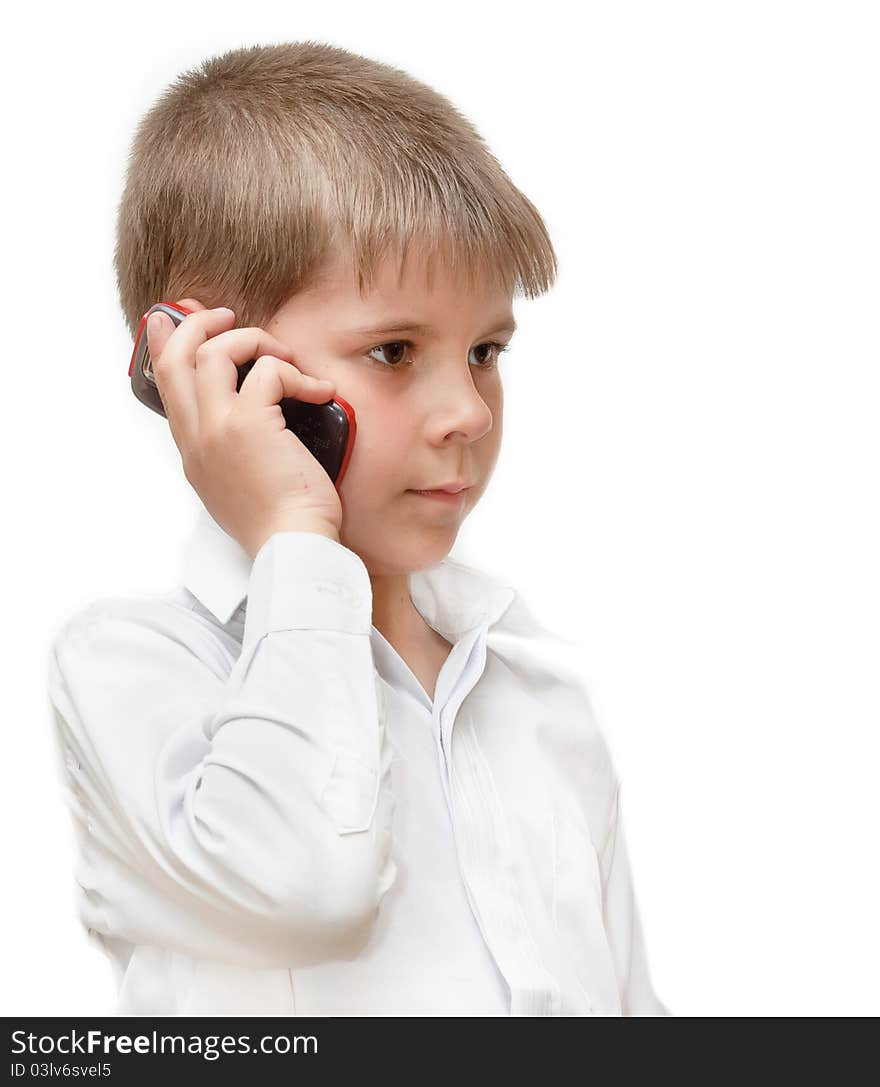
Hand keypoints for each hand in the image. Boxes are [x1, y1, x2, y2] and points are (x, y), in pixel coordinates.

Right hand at [146, 299, 342, 559]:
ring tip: (285, 357)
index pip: (166, 385)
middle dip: (198, 324)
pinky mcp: (250, 424)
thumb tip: (252, 413)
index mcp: (193, 451)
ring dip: (253, 341)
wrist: (291, 545)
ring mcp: (218, 428)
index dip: (165, 345)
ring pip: (215, 352)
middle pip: (177, 358)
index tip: (171, 320)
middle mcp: (197, 436)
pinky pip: (267, 371)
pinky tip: (319, 392)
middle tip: (228, 317)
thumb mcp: (238, 484)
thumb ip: (230, 448)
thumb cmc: (280, 521)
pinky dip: (296, 373)